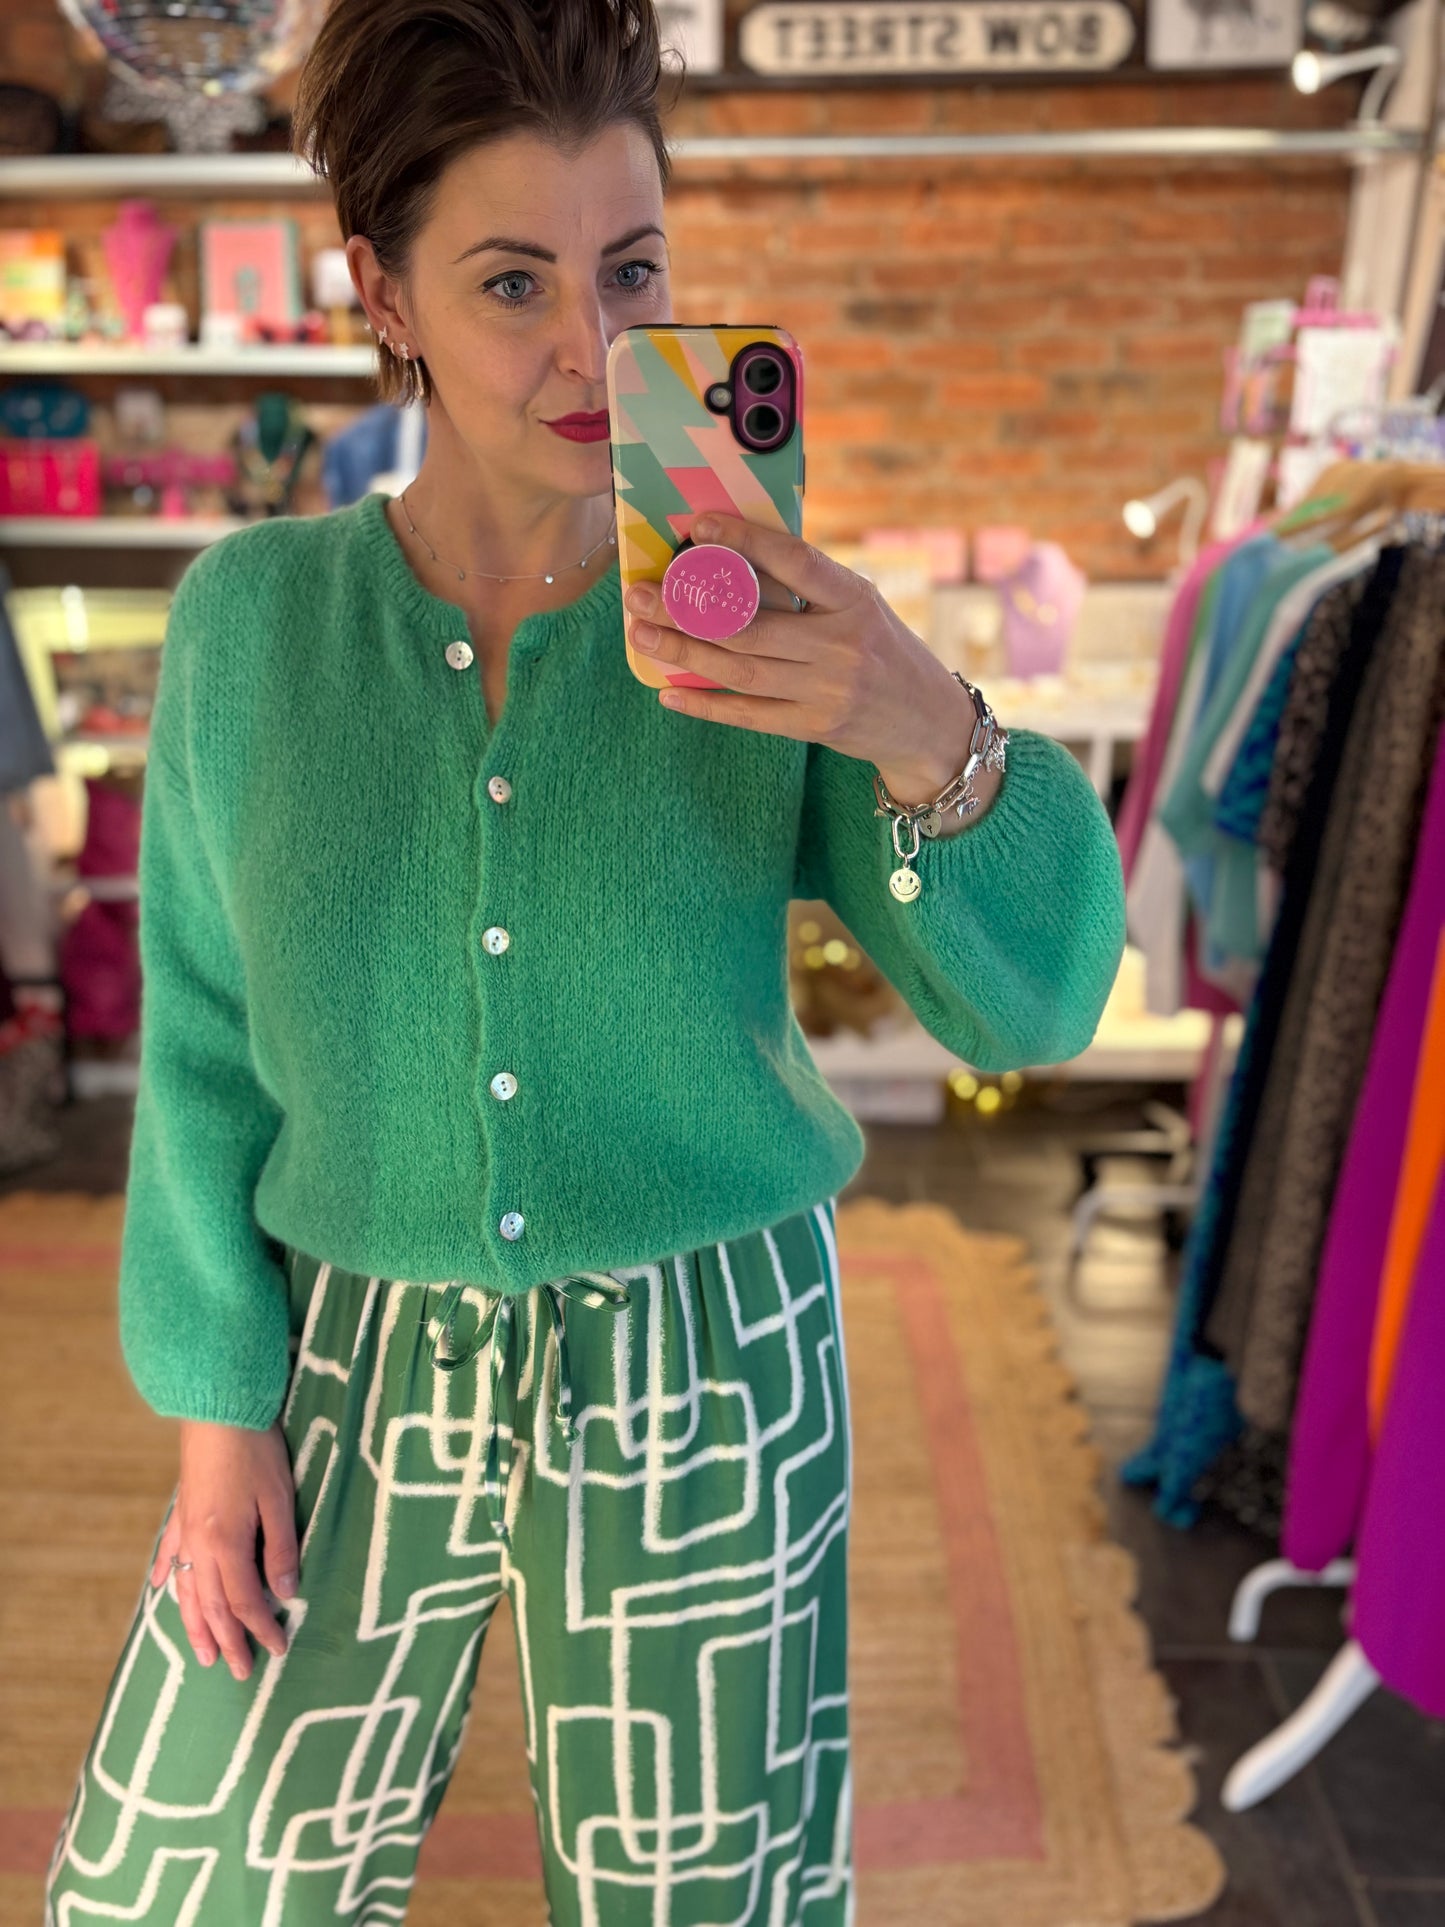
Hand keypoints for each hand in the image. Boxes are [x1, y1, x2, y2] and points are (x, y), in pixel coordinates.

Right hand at [150, 1418, 298, 1679]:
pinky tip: (163, 1590)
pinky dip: (166, 1575)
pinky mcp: (182, 1510)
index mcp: (228, 1545)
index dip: (260, 1629)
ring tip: (202, 1654)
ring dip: (194, 1624)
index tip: (277, 1650)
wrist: (221, 1410)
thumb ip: (281, 1548)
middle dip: (226, 1641)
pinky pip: (170, 1552)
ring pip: (187, 1590)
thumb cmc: (257, 1451)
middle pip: (212, 1606)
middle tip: (237, 1672)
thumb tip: (285, 1592)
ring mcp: (186, 1530)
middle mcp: (200, 1546)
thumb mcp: (280, 1499)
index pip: (244, 1602)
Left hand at [625, 509, 979, 804]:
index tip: (698, 525)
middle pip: (749, 623)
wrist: (929, 723)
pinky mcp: (815, 728)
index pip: (794, 561)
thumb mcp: (861, 607)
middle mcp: (841, 645)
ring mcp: (827, 690)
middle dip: (684, 607)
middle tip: (638, 594)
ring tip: (642, 634)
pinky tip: (669, 691)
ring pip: (739, 669)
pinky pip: (748, 715)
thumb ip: (809, 588)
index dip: (744, 539)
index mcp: (855, 599)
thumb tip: (731, 559)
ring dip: (682, 650)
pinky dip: (705, 704)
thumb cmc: (885, 652)